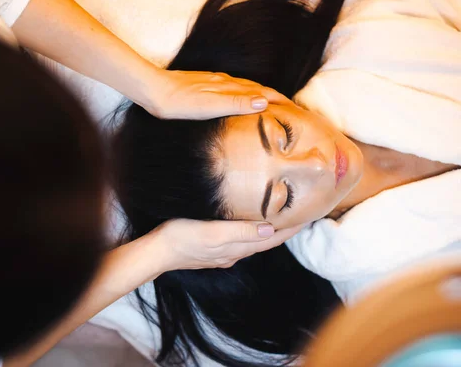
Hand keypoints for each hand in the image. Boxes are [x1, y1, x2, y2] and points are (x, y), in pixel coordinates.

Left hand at [142, 69, 289, 119]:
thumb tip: (265, 101)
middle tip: (291, 108)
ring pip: (246, 87)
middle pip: (258, 89)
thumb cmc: (180, 103)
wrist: (155, 91)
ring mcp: (216, 82)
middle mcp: (226, 82)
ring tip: (273, 103)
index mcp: (230, 88)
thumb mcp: (210, 106)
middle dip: (276, 98)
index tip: (297, 110)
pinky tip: (241, 97)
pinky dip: (246, 93)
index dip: (281, 102)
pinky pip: (234, 88)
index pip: (263, 94)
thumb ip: (237, 103)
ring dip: (262, 95)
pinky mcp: (206, 84)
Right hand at [152, 219, 304, 270]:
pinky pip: (241, 240)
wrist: (157, 252)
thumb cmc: (182, 237)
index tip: (310, 216)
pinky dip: (253, 232)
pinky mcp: (213, 249)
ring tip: (283, 217)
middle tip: (302, 214)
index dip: (291, 228)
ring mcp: (223, 253)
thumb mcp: (213, 233)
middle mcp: (234, 253)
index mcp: (237, 248)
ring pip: (254, 241)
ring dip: (270, 231)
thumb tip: (271, 230)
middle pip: (267, 241)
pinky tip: (251, 224)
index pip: (272, 238)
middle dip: (285, 229)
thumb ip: (241, 232)